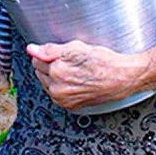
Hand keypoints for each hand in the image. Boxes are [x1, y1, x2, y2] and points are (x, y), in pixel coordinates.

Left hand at [27, 40, 147, 110]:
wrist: (124, 78)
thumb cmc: (105, 63)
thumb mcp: (77, 48)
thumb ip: (50, 49)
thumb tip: (32, 50)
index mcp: (57, 73)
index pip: (36, 60)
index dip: (47, 54)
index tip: (58, 54)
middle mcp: (58, 90)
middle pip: (41, 72)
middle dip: (50, 65)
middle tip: (70, 62)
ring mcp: (64, 100)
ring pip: (48, 84)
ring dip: (55, 77)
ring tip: (75, 71)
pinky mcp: (71, 106)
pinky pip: (58, 94)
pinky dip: (62, 87)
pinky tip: (75, 81)